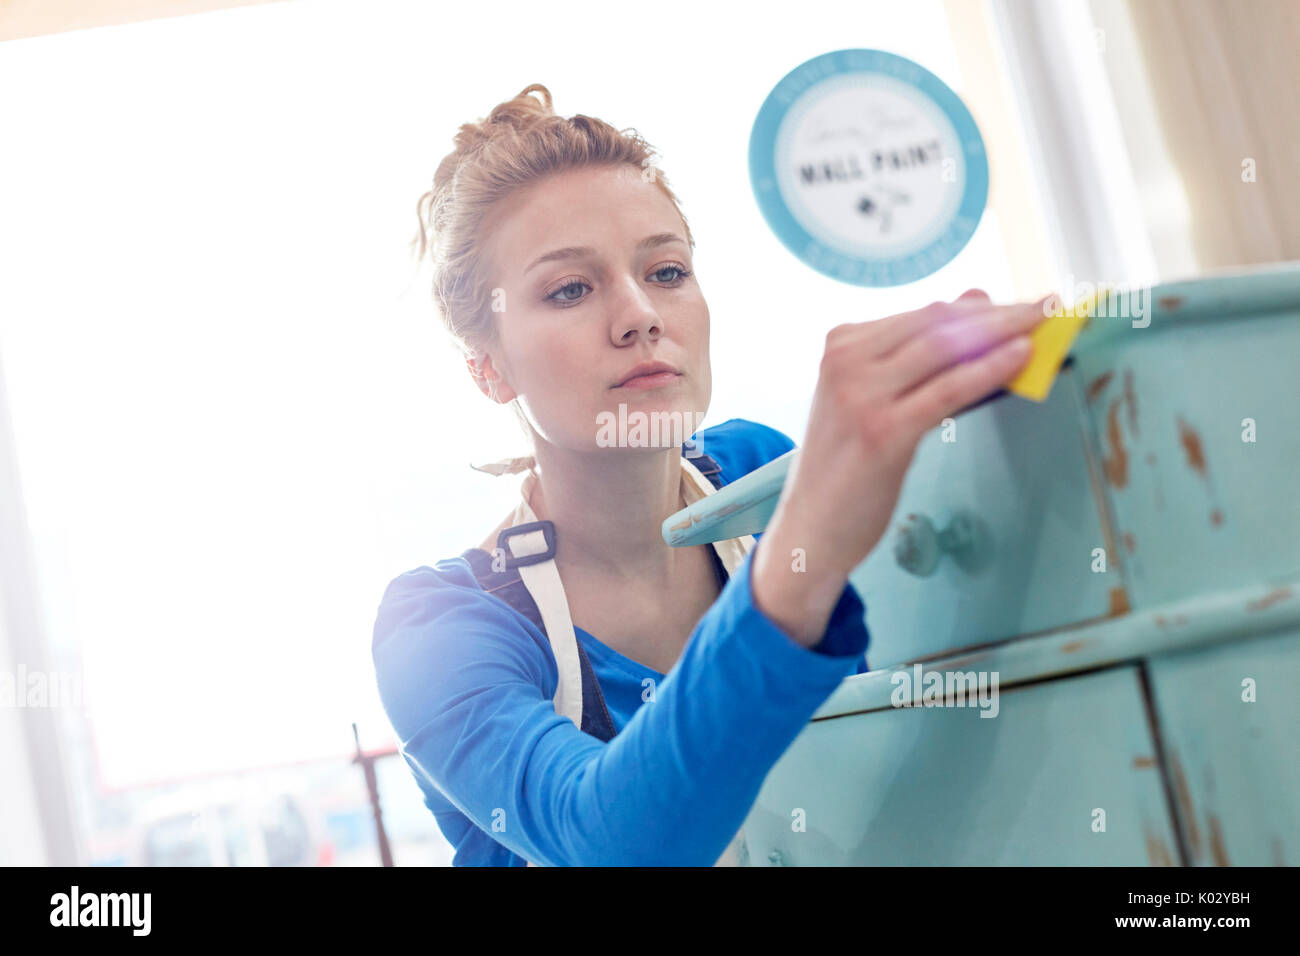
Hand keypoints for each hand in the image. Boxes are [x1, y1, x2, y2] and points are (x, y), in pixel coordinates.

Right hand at [751, 289, 1043, 645]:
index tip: (1023, 304)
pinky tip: (1021, 356)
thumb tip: (976, 299)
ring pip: (946, 350)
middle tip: (1050, 305)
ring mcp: (861, 395)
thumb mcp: (875, 399)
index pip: (923, 314)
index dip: (980, 307)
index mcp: (840, 346)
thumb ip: (920, 354)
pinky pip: (948, 390)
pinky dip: (989, 369)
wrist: (810, 527)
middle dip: (1000, 313)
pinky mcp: (883, 431)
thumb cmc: (846, 466)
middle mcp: (846, 362)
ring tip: (1046, 324)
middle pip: (937, 324)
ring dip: (1003, 332)